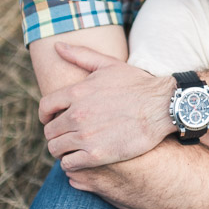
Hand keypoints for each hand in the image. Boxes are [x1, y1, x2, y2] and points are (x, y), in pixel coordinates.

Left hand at [40, 43, 174, 169]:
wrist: (163, 106)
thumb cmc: (138, 84)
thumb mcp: (109, 64)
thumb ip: (81, 55)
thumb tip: (57, 45)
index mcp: (77, 92)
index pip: (45, 107)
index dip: (45, 115)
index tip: (51, 120)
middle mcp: (77, 115)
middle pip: (49, 131)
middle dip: (56, 133)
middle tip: (66, 136)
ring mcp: (86, 136)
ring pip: (56, 149)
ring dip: (61, 150)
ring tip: (72, 148)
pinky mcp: (97, 155)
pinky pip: (69, 164)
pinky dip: (70, 162)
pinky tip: (80, 158)